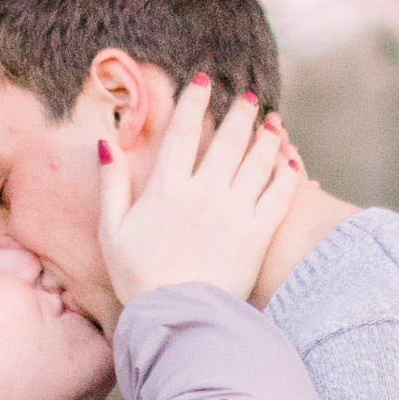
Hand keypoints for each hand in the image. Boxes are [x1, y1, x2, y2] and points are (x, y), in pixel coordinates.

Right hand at [97, 77, 302, 308]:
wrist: (177, 318)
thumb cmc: (139, 278)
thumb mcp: (112, 231)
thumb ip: (111, 185)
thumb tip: (108, 145)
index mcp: (167, 189)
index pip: (184, 132)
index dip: (194, 102)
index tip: (203, 81)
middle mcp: (204, 193)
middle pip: (229, 139)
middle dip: (241, 112)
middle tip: (250, 96)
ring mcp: (234, 212)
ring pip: (258, 160)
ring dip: (268, 136)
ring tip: (274, 121)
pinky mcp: (257, 234)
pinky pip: (279, 194)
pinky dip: (286, 173)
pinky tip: (290, 160)